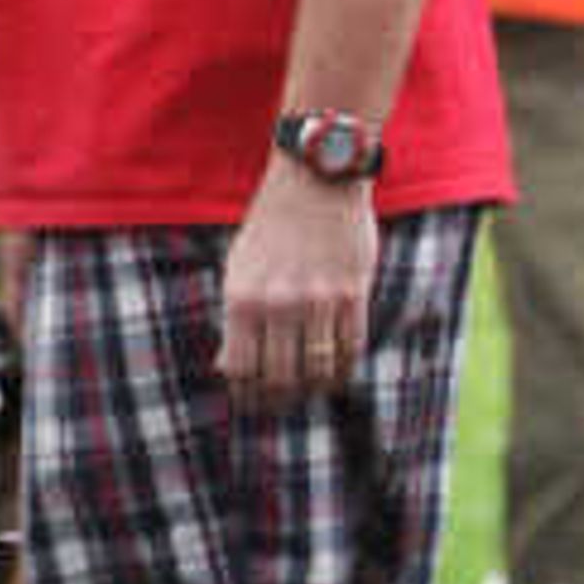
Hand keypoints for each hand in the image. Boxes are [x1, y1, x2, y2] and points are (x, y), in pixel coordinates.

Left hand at [218, 160, 378, 405]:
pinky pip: (351, 348)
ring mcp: (319, 298)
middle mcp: (279, 302)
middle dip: (279, 399)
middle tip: (281, 404)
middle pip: (279, 377)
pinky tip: (336, 370)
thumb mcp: (239, 266)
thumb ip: (236, 317)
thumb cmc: (272, 225)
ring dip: (313, 389)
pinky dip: (344, 368)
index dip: (246, 394)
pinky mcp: (353, 292)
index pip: (241, 370)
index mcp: (242, 296)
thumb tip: (229, 368)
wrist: (317, 178)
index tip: (251, 402)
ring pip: (318, 369)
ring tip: (310, 391)